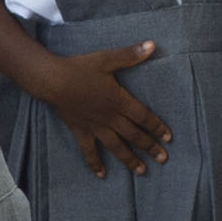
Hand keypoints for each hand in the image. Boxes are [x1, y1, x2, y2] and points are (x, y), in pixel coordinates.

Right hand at [33, 36, 166, 175]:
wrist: (53, 80)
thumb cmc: (80, 68)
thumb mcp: (107, 59)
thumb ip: (130, 55)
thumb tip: (153, 45)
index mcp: (119, 101)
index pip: (143, 117)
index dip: (157, 127)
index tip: (168, 138)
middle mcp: (110, 117)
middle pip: (134, 135)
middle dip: (149, 147)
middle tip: (163, 159)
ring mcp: (95, 127)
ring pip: (116, 146)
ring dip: (130, 159)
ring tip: (142, 171)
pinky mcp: (80, 131)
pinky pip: (89, 151)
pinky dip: (95, 163)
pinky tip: (101, 175)